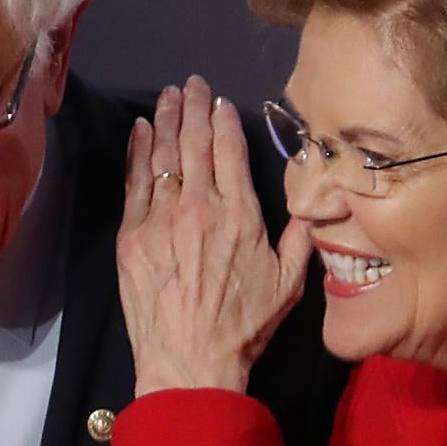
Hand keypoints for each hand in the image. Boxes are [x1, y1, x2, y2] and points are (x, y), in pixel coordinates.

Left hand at [116, 76, 312, 396]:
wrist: (190, 362)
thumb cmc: (244, 327)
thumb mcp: (289, 282)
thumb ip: (299, 235)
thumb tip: (314, 201)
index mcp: (240, 214)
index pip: (230, 151)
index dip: (223, 120)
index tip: (219, 101)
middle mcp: (199, 207)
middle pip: (194, 144)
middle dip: (192, 107)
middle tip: (189, 83)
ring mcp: (161, 219)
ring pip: (162, 157)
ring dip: (164, 120)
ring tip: (166, 96)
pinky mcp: (132, 237)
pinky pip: (135, 183)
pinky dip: (137, 152)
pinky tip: (140, 131)